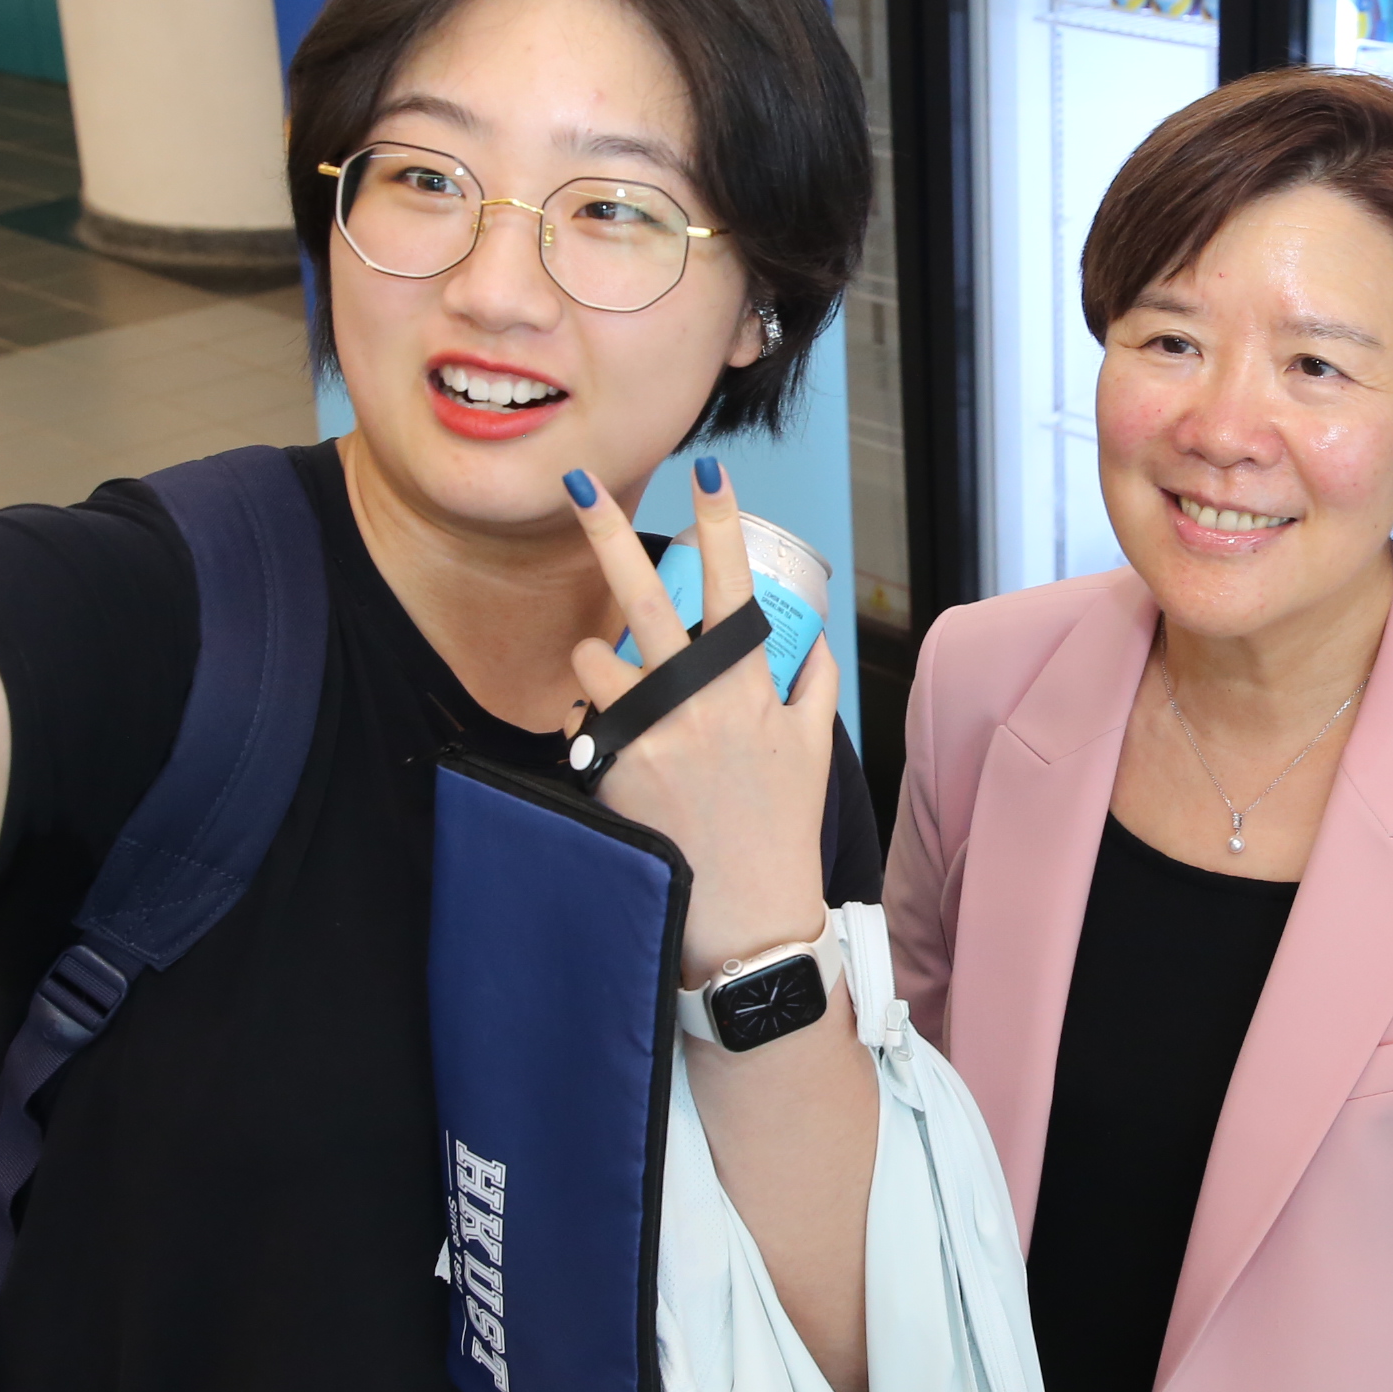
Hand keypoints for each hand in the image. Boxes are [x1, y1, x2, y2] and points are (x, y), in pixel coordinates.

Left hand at [561, 454, 841, 977]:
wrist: (748, 920)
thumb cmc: (782, 836)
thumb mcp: (813, 753)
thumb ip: (812, 689)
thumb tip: (810, 645)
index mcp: (751, 688)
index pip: (735, 585)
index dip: (721, 524)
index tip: (708, 471)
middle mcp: (700, 701)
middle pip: (645, 597)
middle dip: (608, 531)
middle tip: (578, 483)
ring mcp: (655, 734)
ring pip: (598, 659)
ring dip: (595, 659)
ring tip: (611, 679)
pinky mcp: (619, 772)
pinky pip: (583, 721)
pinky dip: (588, 718)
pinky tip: (601, 734)